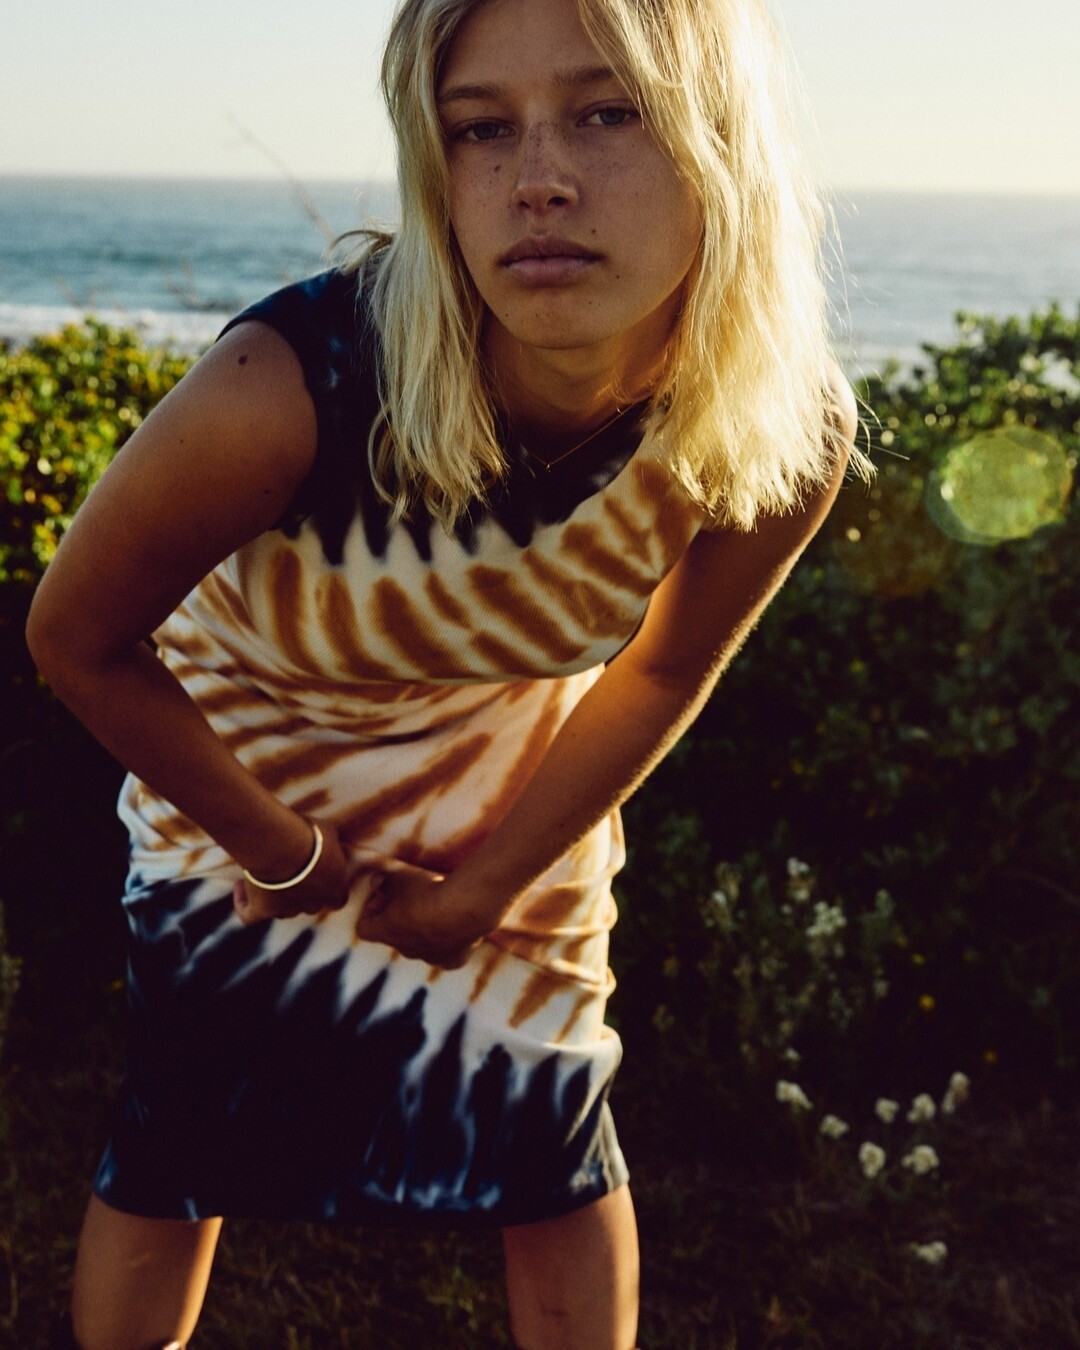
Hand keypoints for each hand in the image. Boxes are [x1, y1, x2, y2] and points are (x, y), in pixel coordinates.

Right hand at [232, 817, 349, 923]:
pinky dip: (243, 903)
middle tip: (290, 868)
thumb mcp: (328, 832)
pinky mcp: (262, 911)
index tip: (320, 873)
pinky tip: (240, 886)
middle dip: (301, 890)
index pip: (338, 900)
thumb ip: (332, 843)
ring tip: (264, 872)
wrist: (283, 845)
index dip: (328, 888)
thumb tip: (335, 842)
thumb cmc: (308, 835)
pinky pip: (249, 915)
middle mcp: (313, 906)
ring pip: (281, 910)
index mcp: (335, 890)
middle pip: (308, 905)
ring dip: (274, 895)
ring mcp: (286, 911)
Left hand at [355, 867, 494, 968]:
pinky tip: (456, 924)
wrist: (465, 907)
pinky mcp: (453, 960)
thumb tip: (375, 880)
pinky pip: (447, 954)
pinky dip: (449, 942)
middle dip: (398, 918)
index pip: (364, 928)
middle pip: (394, 937)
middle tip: (410, 897)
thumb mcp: (403, 877)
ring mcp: (430, 957)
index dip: (369, 912)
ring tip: (437, 908)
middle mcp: (405, 950)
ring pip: (421, 946)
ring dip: (424, 930)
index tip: (382, 896)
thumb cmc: (429, 890)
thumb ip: (386, 881)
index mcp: (386, 931)